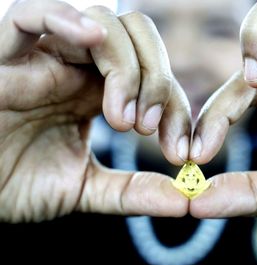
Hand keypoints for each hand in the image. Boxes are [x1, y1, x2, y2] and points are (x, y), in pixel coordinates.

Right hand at [0, 0, 189, 221]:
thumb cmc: (16, 184)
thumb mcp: (85, 189)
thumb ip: (132, 191)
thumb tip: (185, 200)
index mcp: (98, 93)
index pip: (155, 79)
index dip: (177, 110)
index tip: (180, 152)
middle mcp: (77, 69)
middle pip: (138, 39)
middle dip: (157, 80)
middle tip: (148, 128)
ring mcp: (43, 58)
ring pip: (103, 24)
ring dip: (126, 66)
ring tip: (121, 116)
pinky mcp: (3, 56)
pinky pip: (31, 15)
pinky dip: (65, 18)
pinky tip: (93, 39)